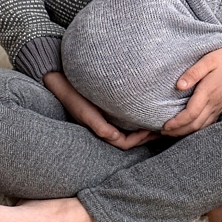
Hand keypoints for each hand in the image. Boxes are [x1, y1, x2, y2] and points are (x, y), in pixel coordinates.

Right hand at [43, 71, 157, 149]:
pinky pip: (125, 115)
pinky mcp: (106, 106)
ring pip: (128, 128)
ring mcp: (105, 116)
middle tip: (162, 126)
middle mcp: (105, 125)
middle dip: (146, 135)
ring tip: (156, 117)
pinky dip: (136, 114)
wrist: (59, 78)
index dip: (140, 139)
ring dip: (142, 125)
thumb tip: (117, 139)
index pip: (125, 143)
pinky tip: (143, 105)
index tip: (152, 128)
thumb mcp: (84, 111)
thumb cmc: (72, 95)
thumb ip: (99, 126)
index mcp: (100, 129)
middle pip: (129, 137)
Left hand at [162, 40, 221, 135]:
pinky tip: (189, 128)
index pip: (191, 113)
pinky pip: (210, 122)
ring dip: (187, 132)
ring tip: (171, 133)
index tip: (164, 126)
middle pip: (196, 124)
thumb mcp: (208, 60)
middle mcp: (215, 102)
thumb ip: (193, 73)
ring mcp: (221, 106)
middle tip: (162, 132)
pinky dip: (198, 128)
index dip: (177, 122)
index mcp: (209, 91)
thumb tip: (178, 86)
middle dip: (178, 131)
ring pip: (203, 126)